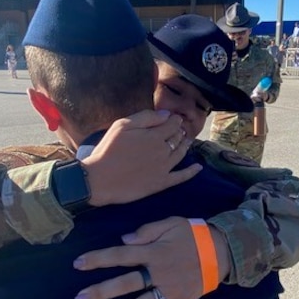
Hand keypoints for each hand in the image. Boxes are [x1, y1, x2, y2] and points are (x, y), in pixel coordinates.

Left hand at [73, 217, 231, 298]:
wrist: (224, 250)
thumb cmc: (194, 234)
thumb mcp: (171, 223)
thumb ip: (147, 231)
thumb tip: (124, 239)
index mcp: (154, 252)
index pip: (121, 255)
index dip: (99, 259)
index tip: (78, 264)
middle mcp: (159, 272)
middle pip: (126, 283)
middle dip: (102, 291)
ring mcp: (170, 290)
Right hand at [83, 110, 201, 205]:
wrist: (100, 180)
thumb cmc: (108, 150)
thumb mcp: (122, 126)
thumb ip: (146, 118)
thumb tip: (166, 114)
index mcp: (154, 135)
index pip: (172, 124)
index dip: (174, 120)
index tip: (174, 118)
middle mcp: (163, 151)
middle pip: (178, 138)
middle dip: (179, 131)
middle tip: (179, 129)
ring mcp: (164, 168)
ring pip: (181, 154)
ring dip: (186, 145)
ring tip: (187, 141)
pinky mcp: (161, 183)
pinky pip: (181, 177)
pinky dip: (191, 172)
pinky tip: (198, 168)